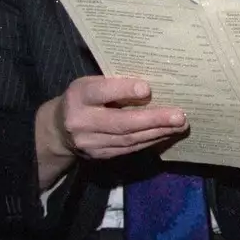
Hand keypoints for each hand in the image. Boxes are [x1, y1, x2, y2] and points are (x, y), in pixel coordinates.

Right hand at [48, 75, 187, 160]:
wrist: (59, 129)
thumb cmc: (83, 98)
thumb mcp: (90, 84)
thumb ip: (114, 84)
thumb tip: (151, 85)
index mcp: (79, 96)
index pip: (101, 92)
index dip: (124, 91)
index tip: (148, 89)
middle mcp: (82, 122)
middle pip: (121, 122)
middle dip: (153, 120)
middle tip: (179, 116)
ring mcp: (90, 143)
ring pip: (129, 139)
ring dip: (158, 132)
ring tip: (180, 125)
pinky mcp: (100, 156)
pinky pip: (129, 149)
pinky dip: (150, 141)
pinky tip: (166, 134)